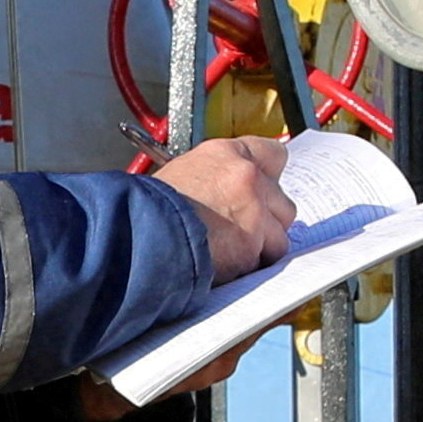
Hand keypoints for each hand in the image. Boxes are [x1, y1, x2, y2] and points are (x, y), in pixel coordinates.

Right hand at [148, 135, 298, 279]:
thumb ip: (215, 180)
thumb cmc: (148, 209)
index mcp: (226, 154)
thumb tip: (227, 194)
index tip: (264, 190)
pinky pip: (265, 261)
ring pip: (279, 235)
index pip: (273, 155)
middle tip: (242, 230)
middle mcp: (246, 177)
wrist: (140, 236)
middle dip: (268, 219)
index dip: (269, 178)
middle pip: (282, 200)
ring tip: (228, 252)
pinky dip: (249, 267)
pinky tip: (225, 264)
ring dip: (261, 247)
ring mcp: (254, 211)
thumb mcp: (181, 175)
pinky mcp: (253, 245)